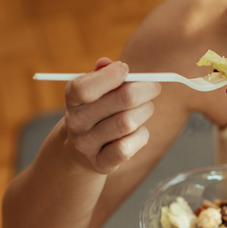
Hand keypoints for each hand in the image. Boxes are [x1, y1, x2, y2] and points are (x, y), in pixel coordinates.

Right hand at [63, 58, 160, 174]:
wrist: (79, 151)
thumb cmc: (95, 111)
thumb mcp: (94, 90)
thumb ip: (102, 74)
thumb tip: (109, 64)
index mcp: (72, 99)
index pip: (84, 87)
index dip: (111, 75)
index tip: (126, 69)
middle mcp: (75, 122)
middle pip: (122, 100)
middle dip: (146, 90)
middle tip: (154, 88)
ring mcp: (86, 145)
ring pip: (128, 123)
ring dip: (145, 111)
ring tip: (146, 108)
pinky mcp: (100, 164)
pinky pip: (127, 148)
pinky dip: (141, 136)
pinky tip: (139, 131)